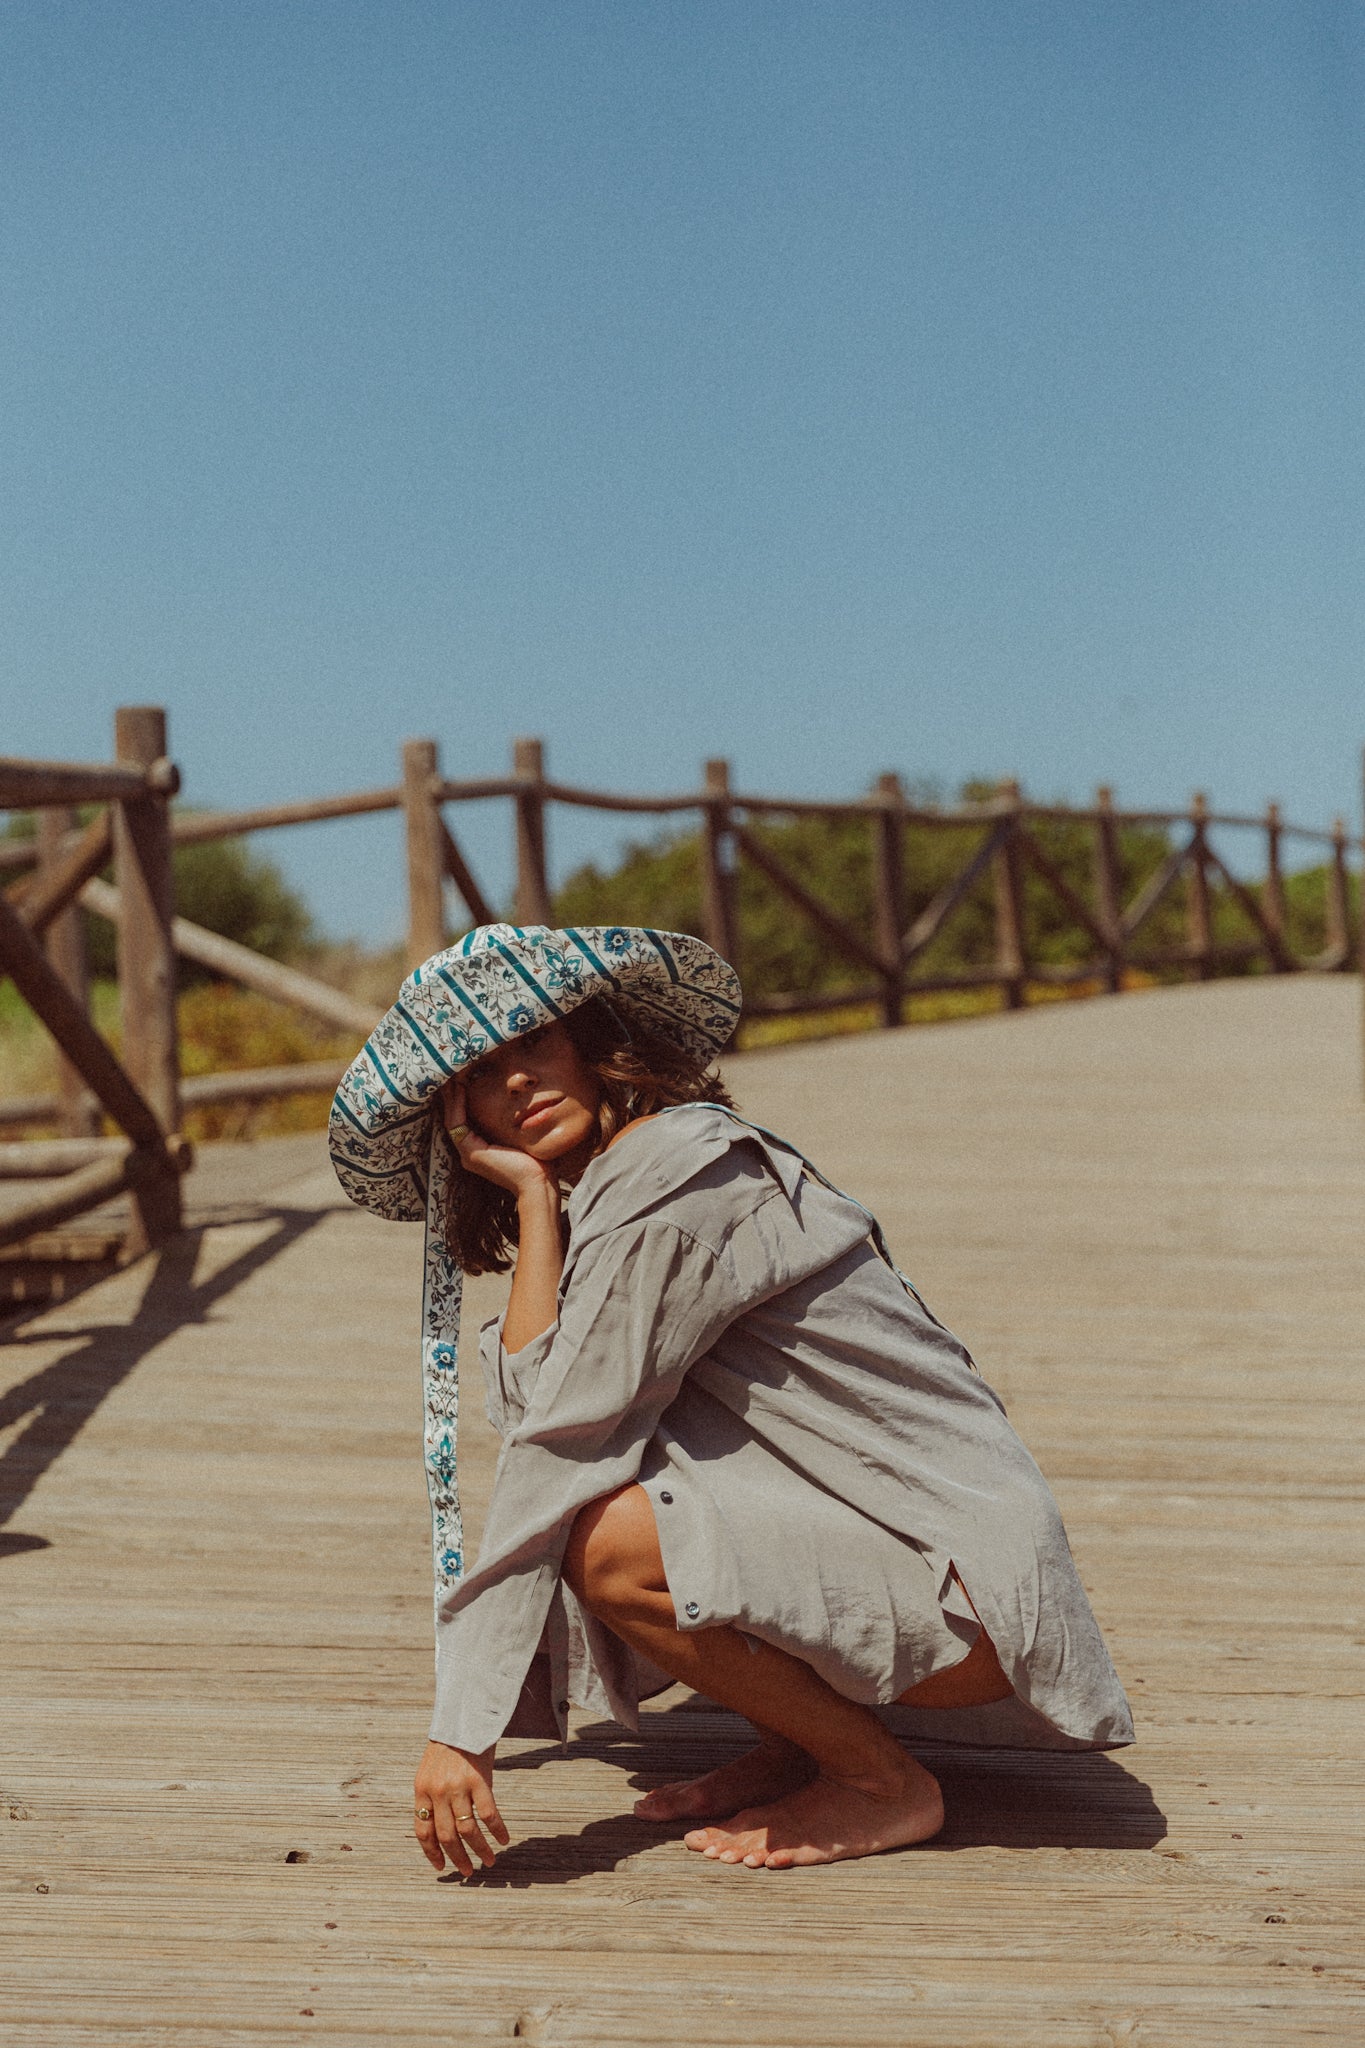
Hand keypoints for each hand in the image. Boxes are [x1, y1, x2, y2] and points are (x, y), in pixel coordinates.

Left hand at [413, 1739, 507, 1876]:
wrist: (463, 1718)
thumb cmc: (447, 1745)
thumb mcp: (429, 1771)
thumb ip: (431, 1797)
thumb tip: (439, 1828)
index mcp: (421, 1791)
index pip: (423, 1832)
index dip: (432, 1853)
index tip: (441, 1868)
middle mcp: (438, 1792)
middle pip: (446, 1836)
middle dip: (457, 1858)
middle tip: (468, 1872)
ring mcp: (458, 1787)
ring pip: (467, 1830)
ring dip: (479, 1850)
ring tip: (488, 1861)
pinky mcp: (479, 1780)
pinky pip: (489, 1814)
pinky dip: (497, 1830)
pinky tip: (504, 1839)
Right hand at [441, 1079, 557, 1199]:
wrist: (538, 1185)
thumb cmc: (537, 1163)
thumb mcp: (522, 1136)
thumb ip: (515, 1122)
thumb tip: (522, 1100)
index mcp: (480, 1149)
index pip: (466, 1119)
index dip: (462, 1098)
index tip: (465, 1076)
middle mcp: (468, 1152)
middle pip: (455, 1117)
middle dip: (453, 1093)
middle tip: (453, 1070)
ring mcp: (467, 1154)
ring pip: (452, 1118)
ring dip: (452, 1095)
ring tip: (453, 1074)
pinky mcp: (470, 1153)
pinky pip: (457, 1123)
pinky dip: (457, 1104)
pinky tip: (460, 1087)